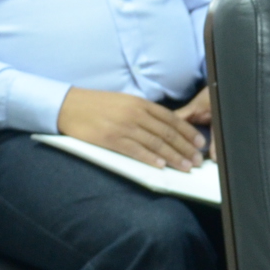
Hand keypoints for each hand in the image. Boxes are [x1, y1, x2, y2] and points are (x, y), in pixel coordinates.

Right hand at [59, 88, 207, 170]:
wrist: (69, 106)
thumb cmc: (97, 105)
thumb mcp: (124, 102)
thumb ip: (143, 112)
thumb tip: (164, 126)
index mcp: (140, 103)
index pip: (171, 119)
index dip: (187, 132)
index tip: (199, 143)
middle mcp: (135, 113)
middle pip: (167, 132)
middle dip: (185, 148)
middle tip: (197, 160)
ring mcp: (124, 126)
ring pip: (156, 143)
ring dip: (173, 157)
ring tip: (185, 167)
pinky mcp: (111, 139)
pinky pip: (136, 150)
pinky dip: (150, 158)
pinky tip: (161, 166)